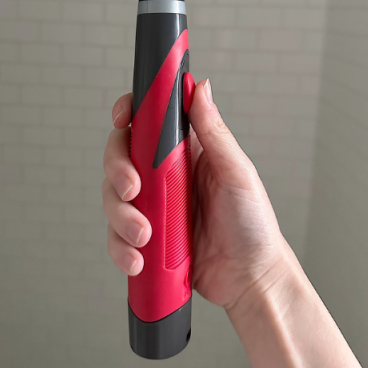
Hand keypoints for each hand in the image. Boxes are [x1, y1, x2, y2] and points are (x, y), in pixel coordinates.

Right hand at [102, 79, 290, 309]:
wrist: (251, 279)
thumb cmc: (254, 225)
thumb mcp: (237, 173)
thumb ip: (214, 132)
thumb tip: (200, 88)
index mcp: (186, 152)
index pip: (148, 121)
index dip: (129, 112)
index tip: (121, 117)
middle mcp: (163, 176)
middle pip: (120, 157)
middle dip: (117, 171)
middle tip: (133, 189)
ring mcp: (152, 207)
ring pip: (113, 198)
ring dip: (121, 217)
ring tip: (146, 236)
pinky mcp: (145, 240)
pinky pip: (116, 238)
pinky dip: (120, 248)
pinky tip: (138, 259)